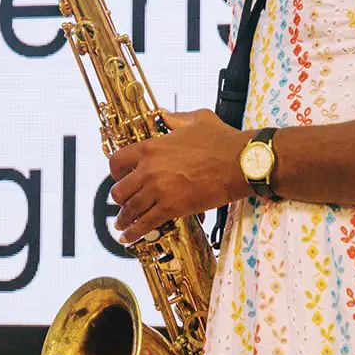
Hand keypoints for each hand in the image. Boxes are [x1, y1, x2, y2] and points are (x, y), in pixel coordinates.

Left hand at [107, 109, 251, 244]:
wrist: (239, 163)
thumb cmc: (222, 141)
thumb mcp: (196, 119)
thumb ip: (176, 118)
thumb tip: (166, 116)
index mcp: (150, 148)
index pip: (117, 161)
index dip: (114, 172)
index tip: (118, 177)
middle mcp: (148, 170)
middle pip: (118, 190)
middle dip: (118, 199)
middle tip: (122, 203)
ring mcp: (158, 190)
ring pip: (129, 210)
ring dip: (123, 219)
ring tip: (121, 225)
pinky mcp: (171, 208)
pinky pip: (145, 224)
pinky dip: (134, 233)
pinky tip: (128, 238)